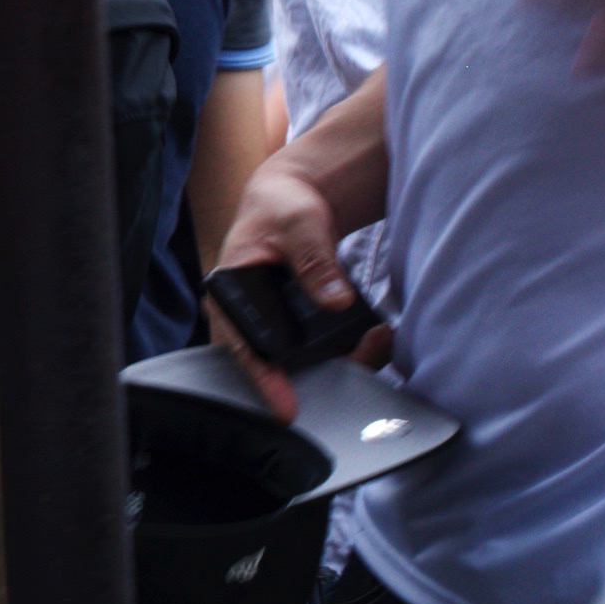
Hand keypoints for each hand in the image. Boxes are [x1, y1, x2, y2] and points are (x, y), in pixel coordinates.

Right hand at [205, 161, 355, 419]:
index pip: (240, 344)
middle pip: (274, 360)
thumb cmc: (282, 206)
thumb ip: (315, 261)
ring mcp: (273, 319)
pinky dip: (347, 348)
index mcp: (229, 290)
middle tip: (357, 364)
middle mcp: (247, 313)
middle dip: (315, 373)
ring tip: (376, 344)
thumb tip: (336, 300)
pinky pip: (318, 345)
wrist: (291, 197)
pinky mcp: (296, 320)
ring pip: (300, 358)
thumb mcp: (299, 225)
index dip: (262, 378)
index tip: (285, 406)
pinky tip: (374, 338)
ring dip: (339, 360)